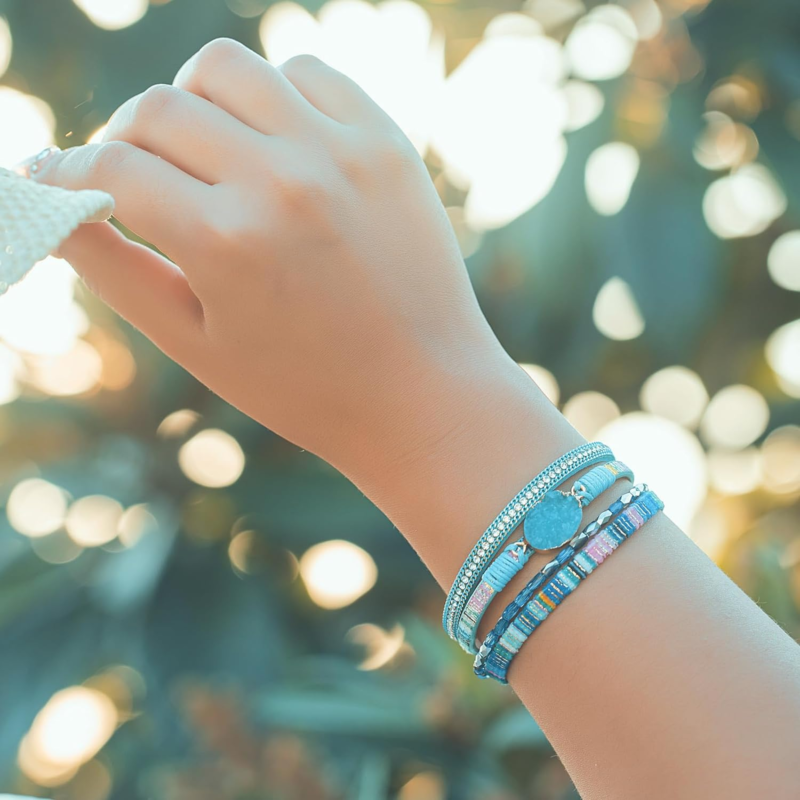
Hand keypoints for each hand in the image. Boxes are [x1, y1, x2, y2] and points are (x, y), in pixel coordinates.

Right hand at [31, 39, 517, 475]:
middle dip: (126, 141)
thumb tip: (56, 205)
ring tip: (204, 151)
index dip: (69, 175)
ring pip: (224, 68)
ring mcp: (340, 153)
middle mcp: (280, 181)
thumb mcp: (197, 344)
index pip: (110, 170)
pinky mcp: (386, 142)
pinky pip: (306, 72)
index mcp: (225, 242)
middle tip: (137, 177)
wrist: (422, 394)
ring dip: (192, 100)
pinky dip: (273, 96)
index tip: (65, 182)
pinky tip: (273, 144)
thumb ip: (114, 270)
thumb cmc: (305, 387)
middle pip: (157, 109)